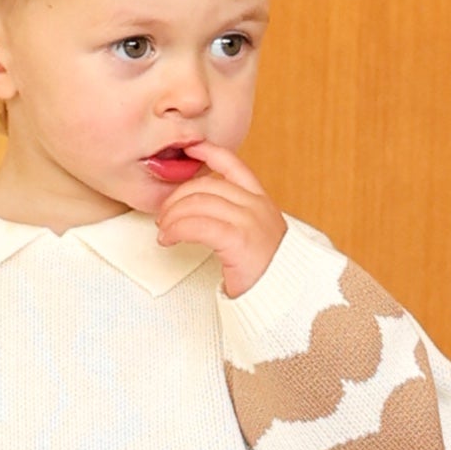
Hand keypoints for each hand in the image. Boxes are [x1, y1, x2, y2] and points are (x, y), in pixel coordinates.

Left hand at [150, 138, 285, 296]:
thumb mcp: (256, 237)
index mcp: (262, 202)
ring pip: (198, 203)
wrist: (287, 300)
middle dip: (177, 197)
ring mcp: (249, 221)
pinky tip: (169, 239)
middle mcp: (257, 206)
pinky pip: (197, 226)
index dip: (210, 153)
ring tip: (163, 232)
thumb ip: (236, 218)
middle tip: (163, 217)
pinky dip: (176, 230)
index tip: (191, 149)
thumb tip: (202, 211)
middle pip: (207, 185)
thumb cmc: (268, 275)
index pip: (234, 165)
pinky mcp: (238, 240)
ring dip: (172, 216)